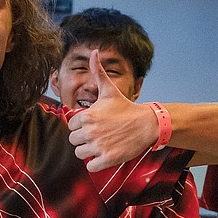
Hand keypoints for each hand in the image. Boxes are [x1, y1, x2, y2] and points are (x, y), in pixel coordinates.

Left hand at [67, 50, 155, 170]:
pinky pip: (90, 166)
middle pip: (73, 141)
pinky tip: (105, 154)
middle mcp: (90, 131)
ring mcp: (98, 146)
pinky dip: (96, 163)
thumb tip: (94, 51)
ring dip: (88, 151)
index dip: (81, 126)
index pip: (70, 127)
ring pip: (80, 154)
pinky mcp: (107, 159)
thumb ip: (98, 72)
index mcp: (87, 116)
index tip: (93, 124)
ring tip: (101, 144)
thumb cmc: (126, 108)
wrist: (147, 124)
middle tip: (98, 135)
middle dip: (83, 139)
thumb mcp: (110, 90)